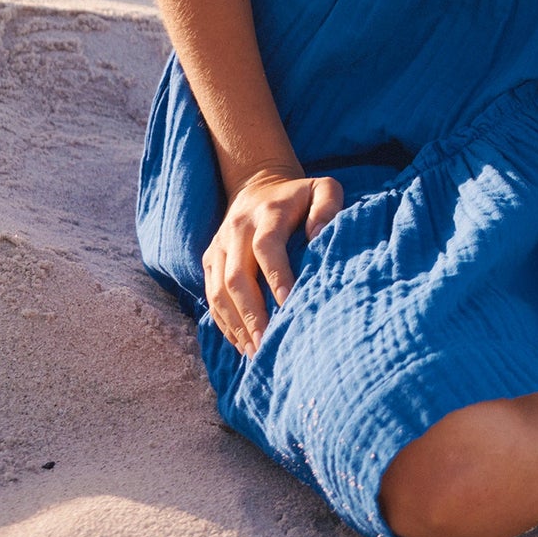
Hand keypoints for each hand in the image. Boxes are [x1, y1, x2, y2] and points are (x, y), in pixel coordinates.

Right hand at [202, 166, 342, 357]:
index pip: (267, 246)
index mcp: (267, 212)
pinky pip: (210, 294)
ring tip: (254, 352)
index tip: (289, 304)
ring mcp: (219, 245)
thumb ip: (327, 207)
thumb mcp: (322, 188)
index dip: (276, 276)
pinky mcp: (209, 258)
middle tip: (267, 344)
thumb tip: (318, 237)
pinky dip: (223, 321)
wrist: (257, 185)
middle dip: (251, 313)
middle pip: (237, 276)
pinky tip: (241, 343)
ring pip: (218, 290)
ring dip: (235, 324)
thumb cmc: (299, 196)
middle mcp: (237, 229)